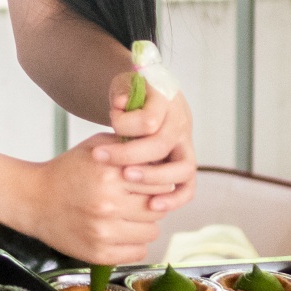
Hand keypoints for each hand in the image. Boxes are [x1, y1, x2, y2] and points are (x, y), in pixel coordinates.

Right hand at [14, 135, 163, 265]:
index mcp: (109, 174)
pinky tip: (119, 232)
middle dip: (151, 204)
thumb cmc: (66, 171)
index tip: (145, 184)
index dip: (156, 183)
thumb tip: (162, 156)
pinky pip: (138, 253)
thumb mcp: (95, 148)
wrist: (32, 200)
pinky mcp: (99, 254)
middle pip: (158, 209)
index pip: (160, 183)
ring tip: (126, 217)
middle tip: (137, 201)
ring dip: (143, 225)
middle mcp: (108, 204)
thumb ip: (128, 147)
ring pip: (152, 233)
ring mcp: (103, 232)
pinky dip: (133, 244)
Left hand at [94, 73, 197, 212]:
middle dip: (129, 155)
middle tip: (101, 157)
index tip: (108, 122)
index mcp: (167, 100)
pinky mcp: (185, 163)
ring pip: (182, 168)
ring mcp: (186, 144)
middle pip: (162, 145)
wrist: (150, 96)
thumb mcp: (123, 84)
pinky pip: (188, 186)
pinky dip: (174, 199)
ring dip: (153, 177)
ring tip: (126, 178)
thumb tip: (120, 104)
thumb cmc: (132, 91)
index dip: (125, 124)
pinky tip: (153, 206)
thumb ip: (122, 92)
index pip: (149, 119)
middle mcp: (182, 123)